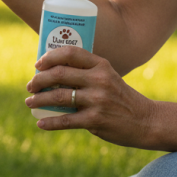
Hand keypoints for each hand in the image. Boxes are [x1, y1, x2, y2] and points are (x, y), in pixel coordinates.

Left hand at [25, 46, 160, 148]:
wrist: (146, 121)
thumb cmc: (120, 98)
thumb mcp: (108, 77)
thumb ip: (86, 73)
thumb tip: (51, 74)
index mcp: (101, 65)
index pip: (71, 53)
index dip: (50, 57)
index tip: (38, 64)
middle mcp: (99, 80)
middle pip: (59, 74)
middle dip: (39, 80)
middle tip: (30, 86)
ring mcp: (97, 100)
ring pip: (59, 97)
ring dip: (39, 100)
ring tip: (30, 102)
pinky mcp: (95, 120)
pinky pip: (66, 120)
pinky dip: (50, 122)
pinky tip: (40, 123)